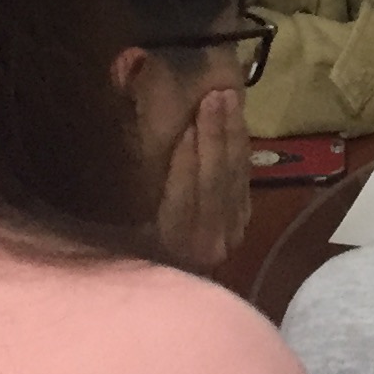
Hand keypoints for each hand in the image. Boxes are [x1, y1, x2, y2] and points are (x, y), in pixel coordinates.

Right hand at [152, 82, 251, 272]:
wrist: (175, 277)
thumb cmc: (136, 242)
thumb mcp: (127, 219)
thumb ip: (137, 176)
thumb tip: (141, 122)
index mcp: (172, 243)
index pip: (182, 197)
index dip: (186, 161)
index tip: (185, 125)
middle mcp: (206, 242)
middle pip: (214, 182)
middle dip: (215, 135)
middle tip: (213, 95)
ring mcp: (231, 232)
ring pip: (235, 177)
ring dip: (233, 134)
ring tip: (228, 97)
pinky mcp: (244, 220)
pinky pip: (245, 178)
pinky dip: (241, 147)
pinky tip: (237, 120)